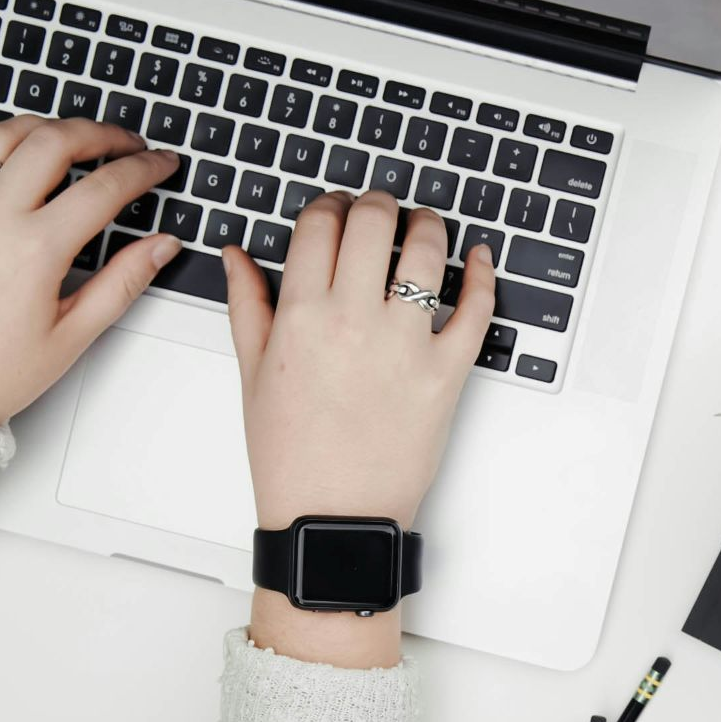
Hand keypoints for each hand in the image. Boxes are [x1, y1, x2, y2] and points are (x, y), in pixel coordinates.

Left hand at [0, 117, 182, 424]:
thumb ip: (123, 282)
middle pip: (55, 140)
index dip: (143, 168)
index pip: (104, 187)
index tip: (160, 164)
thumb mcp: (70, 336)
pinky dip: (2, 153)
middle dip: (101, 133)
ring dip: (47, 129)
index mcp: (32, 250)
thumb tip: (160, 246)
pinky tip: (21, 169)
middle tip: (126, 142)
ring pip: (4, 135)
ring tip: (73, 139)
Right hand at [223, 190, 494, 665]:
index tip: (335, 210)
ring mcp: (405, 345)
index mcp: (301, 317)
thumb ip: (247, 305)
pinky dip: (483, 274)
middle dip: (377, 203)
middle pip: (373, 222)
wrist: (334, 518)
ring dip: (427, 225)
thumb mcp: (252, 376)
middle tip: (380, 209)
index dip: (329, 205)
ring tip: (423, 226)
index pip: (319, 225)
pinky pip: (476, 309)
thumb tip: (237, 255)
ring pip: (427, 252)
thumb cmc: (291, 456)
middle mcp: (354, 322)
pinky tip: (478, 258)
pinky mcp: (448, 372)